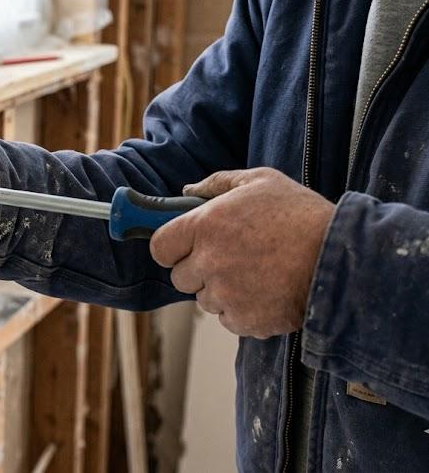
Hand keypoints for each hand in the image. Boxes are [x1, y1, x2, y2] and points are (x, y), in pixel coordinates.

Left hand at [149, 168, 334, 337]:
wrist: (343, 259)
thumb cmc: (302, 215)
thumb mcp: (261, 181)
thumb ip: (218, 183)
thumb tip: (187, 190)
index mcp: (205, 226)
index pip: (160, 247)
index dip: (172, 248)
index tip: (186, 247)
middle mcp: (208, 262)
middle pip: (180, 277)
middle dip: (198, 270)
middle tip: (230, 258)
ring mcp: (226, 294)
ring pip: (205, 299)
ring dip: (221, 291)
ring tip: (256, 274)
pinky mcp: (244, 320)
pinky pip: (228, 319)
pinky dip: (243, 311)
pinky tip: (266, 292)